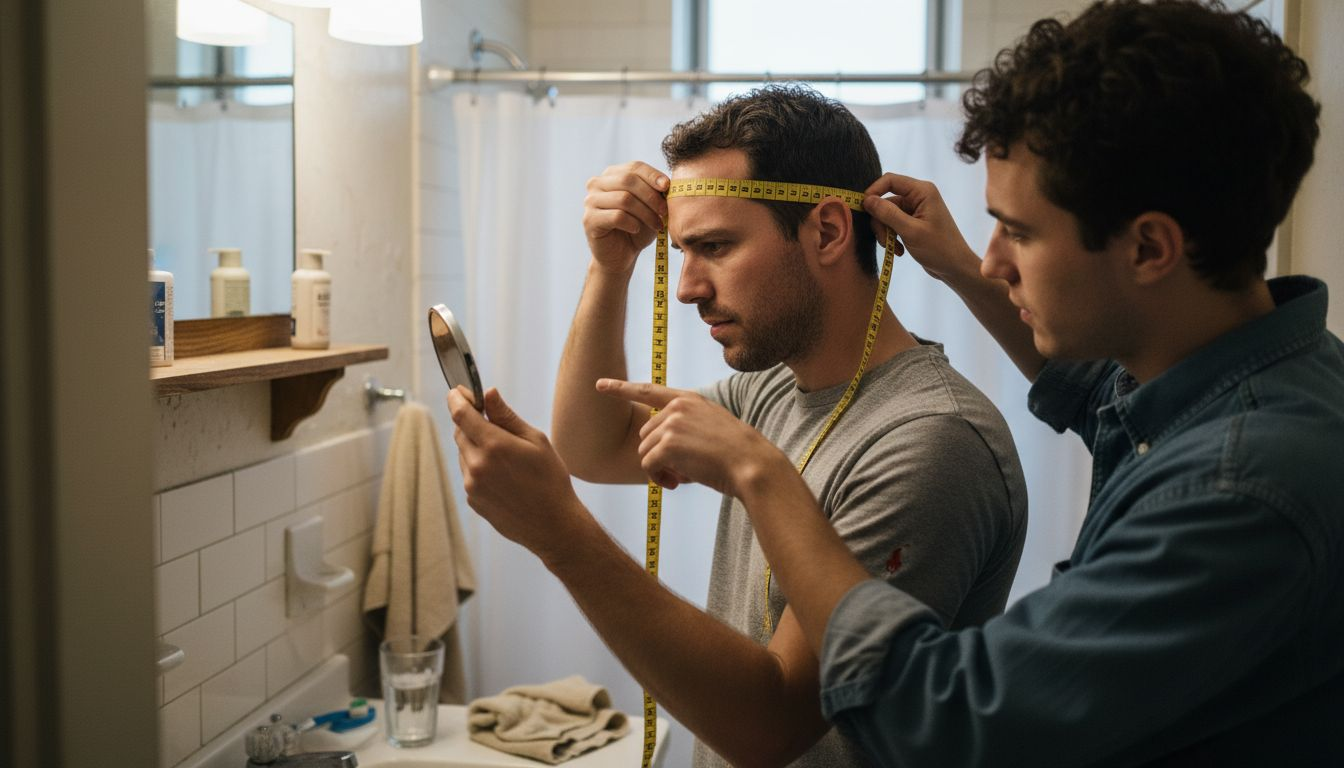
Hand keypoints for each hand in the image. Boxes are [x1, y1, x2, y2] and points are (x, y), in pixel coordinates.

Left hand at [448, 386, 588, 559]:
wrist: (553, 525)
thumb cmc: (551, 480)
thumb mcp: (535, 441)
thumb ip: (507, 416)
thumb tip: (488, 393)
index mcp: (494, 446)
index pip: (461, 414)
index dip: (456, 399)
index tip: (457, 392)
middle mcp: (477, 465)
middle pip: (459, 433)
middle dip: (470, 422)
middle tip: (488, 420)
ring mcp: (472, 485)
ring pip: (463, 454)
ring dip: (475, 446)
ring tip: (505, 456)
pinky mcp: (472, 500)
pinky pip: (468, 474)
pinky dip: (478, 467)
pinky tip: (503, 476)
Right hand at [582, 161, 670, 276]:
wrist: (621, 255)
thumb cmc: (637, 228)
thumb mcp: (650, 207)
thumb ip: (655, 192)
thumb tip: (667, 183)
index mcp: (612, 174)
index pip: (634, 167)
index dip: (653, 175)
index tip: (667, 187)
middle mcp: (597, 183)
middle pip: (628, 180)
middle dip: (650, 196)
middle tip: (664, 211)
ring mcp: (590, 201)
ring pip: (624, 199)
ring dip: (645, 213)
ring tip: (657, 225)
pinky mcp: (589, 219)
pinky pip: (617, 216)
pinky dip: (632, 223)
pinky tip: (636, 229)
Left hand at [596, 378, 792, 497]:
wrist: (752, 464)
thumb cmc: (735, 454)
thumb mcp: (711, 428)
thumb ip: (683, 429)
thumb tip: (654, 453)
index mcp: (689, 400)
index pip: (648, 391)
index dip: (621, 388)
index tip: (599, 384)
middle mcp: (677, 407)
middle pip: (646, 435)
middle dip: (658, 456)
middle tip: (679, 472)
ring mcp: (671, 423)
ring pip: (645, 452)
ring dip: (659, 470)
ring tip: (681, 478)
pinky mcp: (668, 444)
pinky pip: (648, 466)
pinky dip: (658, 479)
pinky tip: (676, 483)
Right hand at [863, 173, 979, 283]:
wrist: (955, 268)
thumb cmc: (939, 249)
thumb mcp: (911, 231)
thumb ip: (888, 214)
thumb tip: (866, 200)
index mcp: (922, 191)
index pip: (890, 180)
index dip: (873, 191)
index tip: (863, 209)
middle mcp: (918, 196)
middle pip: (885, 200)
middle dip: (880, 221)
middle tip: (884, 241)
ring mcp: (915, 209)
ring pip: (886, 215)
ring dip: (886, 233)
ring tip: (894, 249)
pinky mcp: (912, 222)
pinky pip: (892, 224)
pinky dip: (891, 237)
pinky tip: (899, 250)